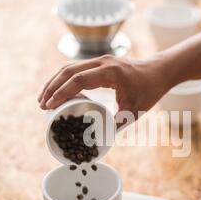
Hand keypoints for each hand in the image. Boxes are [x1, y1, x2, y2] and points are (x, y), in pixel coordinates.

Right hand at [38, 55, 168, 120]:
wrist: (159, 72)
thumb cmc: (149, 90)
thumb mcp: (134, 111)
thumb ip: (115, 124)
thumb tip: (96, 139)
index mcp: (111, 72)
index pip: (79, 79)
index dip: (61, 92)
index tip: (49, 105)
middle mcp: (103, 62)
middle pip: (69, 70)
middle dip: (52, 87)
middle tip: (41, 104)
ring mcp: (100, 60)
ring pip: (70, 67)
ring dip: (55, 81)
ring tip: (44, 98)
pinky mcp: (99, 63)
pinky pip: (77, 68)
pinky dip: (64, 78)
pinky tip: (57, 90)